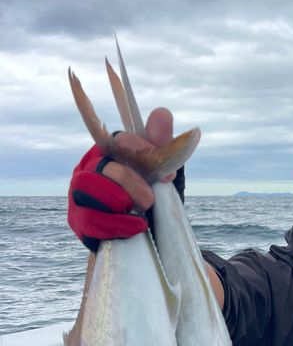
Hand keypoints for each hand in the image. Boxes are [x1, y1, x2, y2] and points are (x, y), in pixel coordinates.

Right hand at [67, 108, 176, 250]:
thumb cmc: (143, 195)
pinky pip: (92, 220)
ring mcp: (78, 196)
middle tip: (150, 198)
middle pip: (101, 165)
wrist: (136, 231)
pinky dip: (120, 224)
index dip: (139, 149)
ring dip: (121, 200)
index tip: (160, 169)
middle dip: (129, 181)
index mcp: (105, 153)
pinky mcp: (79, 222)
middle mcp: (86, 170)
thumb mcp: (156, 171)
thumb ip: (161, 145)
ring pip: (88, 188)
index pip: (117, 140)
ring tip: (142, 211)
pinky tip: (138, 226)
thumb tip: (162, 114)